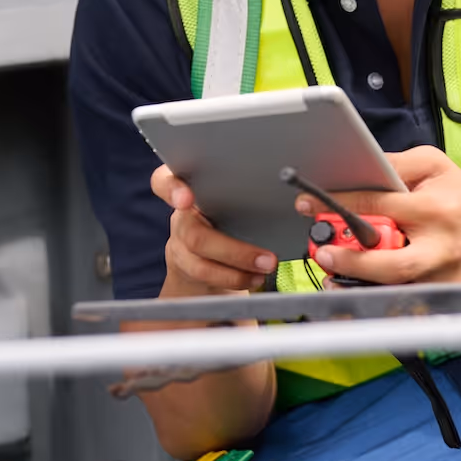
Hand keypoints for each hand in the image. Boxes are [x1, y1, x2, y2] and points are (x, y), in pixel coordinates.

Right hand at [152, 164, 278, 296]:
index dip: (171, 189)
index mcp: (189, 187)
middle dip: (233, 251)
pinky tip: (255, 278)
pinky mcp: (186, 267)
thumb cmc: (233, 213)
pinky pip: (205, 276)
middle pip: (192, 233)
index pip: (164, 181)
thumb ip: (248, 190)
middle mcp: (180, 216)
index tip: (186, 199)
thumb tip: (297, 199)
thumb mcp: (237, 195)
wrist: (213, 251)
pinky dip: (235, 279)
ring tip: (267, 269)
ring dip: (238, 269)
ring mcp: (180, 244)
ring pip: (198, 261)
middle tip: (269, 259)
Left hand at [298, 146, 460, 284]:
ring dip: (358, 284)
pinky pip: (403, 303)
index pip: (379, 206)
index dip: (340, 206)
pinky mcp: (444, 297)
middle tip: (322, 252)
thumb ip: (395, 163)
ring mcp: (443, 279)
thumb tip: (357, 169)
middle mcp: (440, 248)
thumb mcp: (434, 165)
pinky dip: (376, 299)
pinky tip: (354, 289)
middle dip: (351, 261)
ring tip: (332, 272)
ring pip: (395, 292)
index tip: (309, 206)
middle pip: (390, 264)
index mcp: (436, 209)